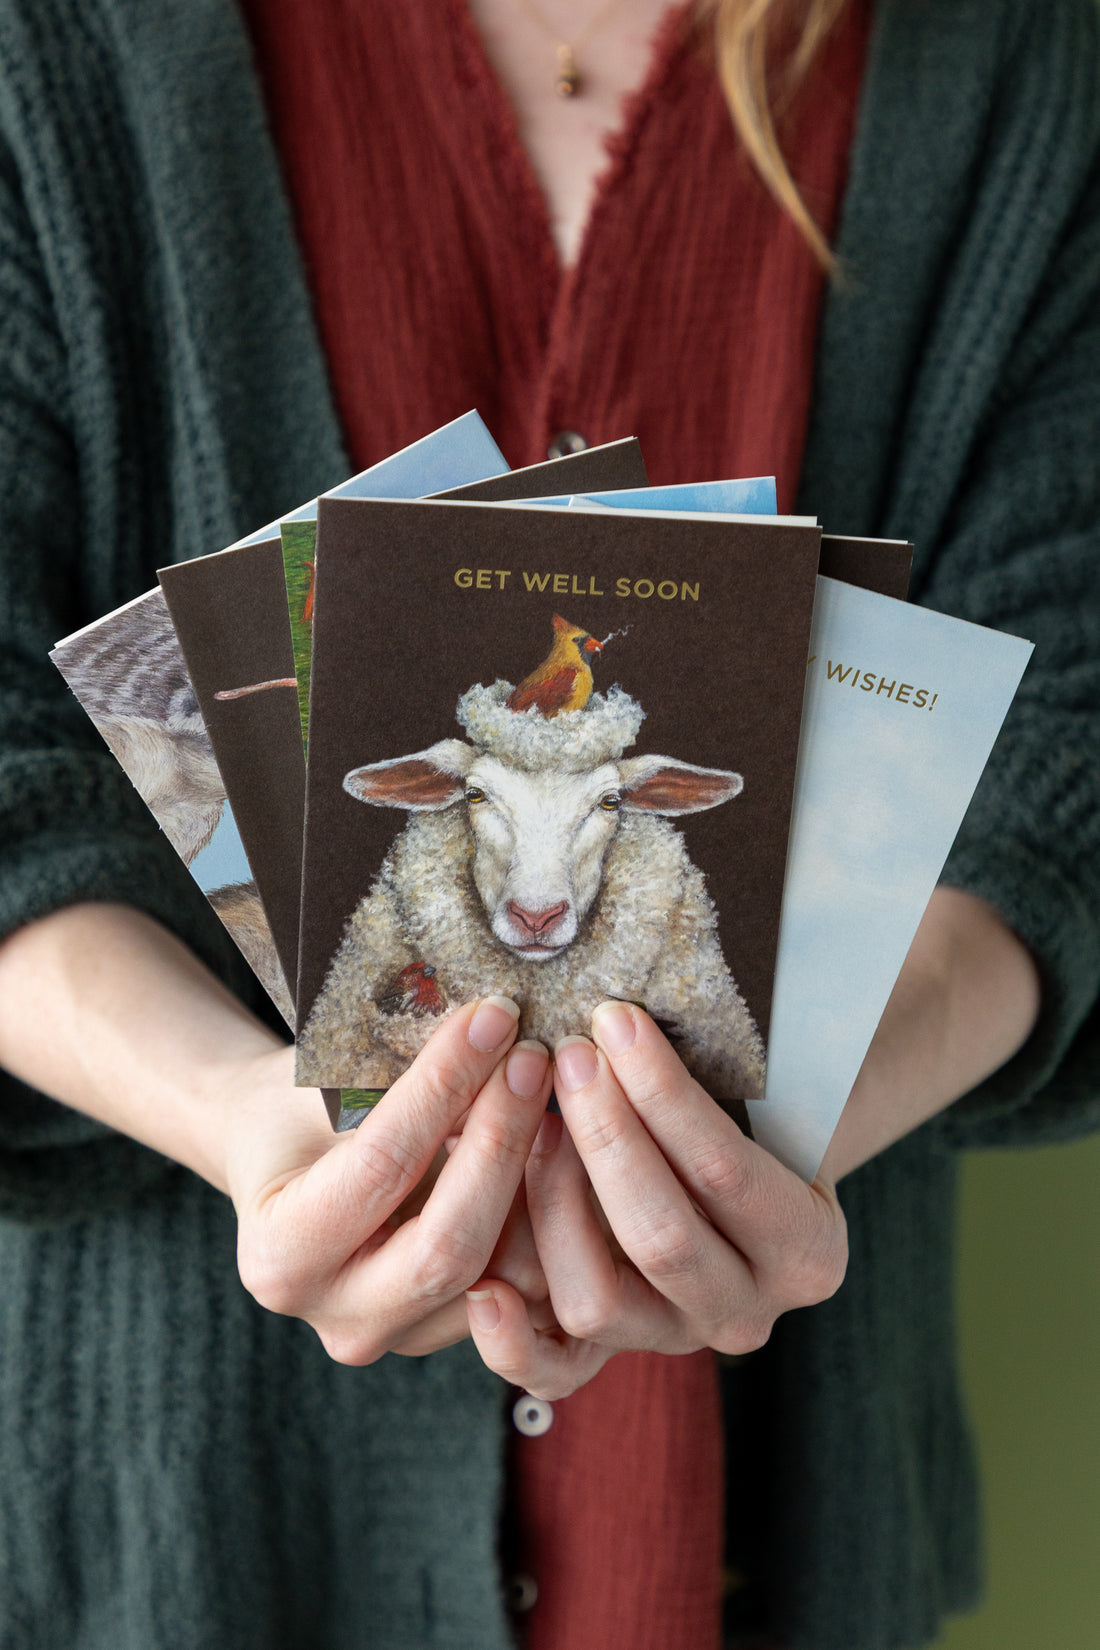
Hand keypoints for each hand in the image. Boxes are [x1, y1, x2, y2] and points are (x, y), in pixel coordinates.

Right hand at [227, 997, 554, 1361]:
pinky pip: (528, 1283)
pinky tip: (564, 1137)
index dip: (445, 1086)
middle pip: (452, 1243)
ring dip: (543, 1176)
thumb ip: (398, 1079)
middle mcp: (340, 1319)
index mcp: (283, 1255)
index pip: (383, 1166)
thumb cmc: (293, 1111)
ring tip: (557, 1090)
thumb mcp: (321, 1082)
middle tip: (535, 1054)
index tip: (492, 1017)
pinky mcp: (455, 1330)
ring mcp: (401, 1337)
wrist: (279, 1164)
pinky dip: (552, 1209)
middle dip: (503, 1138)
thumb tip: (495, 1033)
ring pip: (505, 1274)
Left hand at [463, 1001, 847, 1397]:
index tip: (615, 1022)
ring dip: (553, 1204)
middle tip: (566, 1057)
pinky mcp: (612, 1359)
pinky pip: (554, 1372)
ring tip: (528, 1122)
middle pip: (660, 1235)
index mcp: (807, 1248)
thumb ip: (723, 1077)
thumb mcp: (769, 1099)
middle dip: (604, 1133)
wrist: (752, 1182)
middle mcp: (746, 1311)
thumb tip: (635, 1017)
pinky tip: (481, 1288)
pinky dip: (513, 1339)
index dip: (663, 1093)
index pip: (725, 1170)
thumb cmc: (753, 1118)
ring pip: (596, 1299)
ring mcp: (674, 1339)